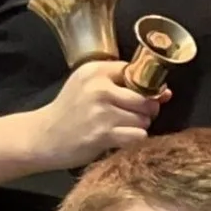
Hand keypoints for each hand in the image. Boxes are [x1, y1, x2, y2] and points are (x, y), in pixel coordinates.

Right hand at [31, 59, 160, 167]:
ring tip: (121, 129)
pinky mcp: (102, 134)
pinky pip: (138, 136)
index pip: (137, 73)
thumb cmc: (70, 111)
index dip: (145, 87)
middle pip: (147, 98)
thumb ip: (124, 86)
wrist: (43, 136)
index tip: (140, 97)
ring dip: (139, 127)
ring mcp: (101, 112)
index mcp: (95, 70)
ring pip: (144, 119)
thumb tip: (166, 93)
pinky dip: (134, 140)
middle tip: (132, 117)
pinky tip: (119, 139)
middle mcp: (99, 88)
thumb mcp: (88, 87)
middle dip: (146, 110)